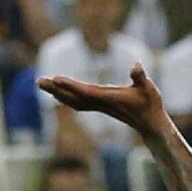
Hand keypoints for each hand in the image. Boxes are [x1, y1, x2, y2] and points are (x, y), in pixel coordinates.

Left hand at [38, 64, 168, 137]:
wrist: (152, 124)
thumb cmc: (151, 105)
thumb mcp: (150, 88)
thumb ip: (141, 77)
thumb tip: (136, 66)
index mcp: (111, 98)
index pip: (87, 91)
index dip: (71, 86)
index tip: (56, 79)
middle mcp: (103, 104)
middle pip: (75, 97)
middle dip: (56, 89)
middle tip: (39, 81)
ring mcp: (100, 106)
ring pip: (74, 100)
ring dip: (57, 93)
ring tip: (42, 84)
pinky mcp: (101, 107)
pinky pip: (78, 102)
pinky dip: (66, 97)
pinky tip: (58, 93)